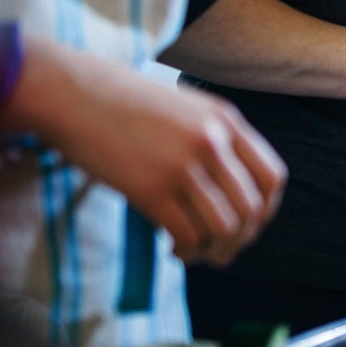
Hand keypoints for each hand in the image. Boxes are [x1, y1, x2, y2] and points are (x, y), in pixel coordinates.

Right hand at [4, 43, 287, 265]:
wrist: (73, 93)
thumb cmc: (126, 104)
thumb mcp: (187, 108)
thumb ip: (217, 139)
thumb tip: (237, 192)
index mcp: (226, 120)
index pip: (272, 177)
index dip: (266, 209)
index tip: (250, 224)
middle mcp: (212, 142)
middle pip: (251, 209)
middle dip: (241, 239)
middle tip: (221, 251)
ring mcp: (183, 165)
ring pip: (224, 228)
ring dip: (215, 251)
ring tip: (196, 253)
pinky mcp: (150, 188)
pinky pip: (187, 234)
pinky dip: (186, 251)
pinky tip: (173, 250)